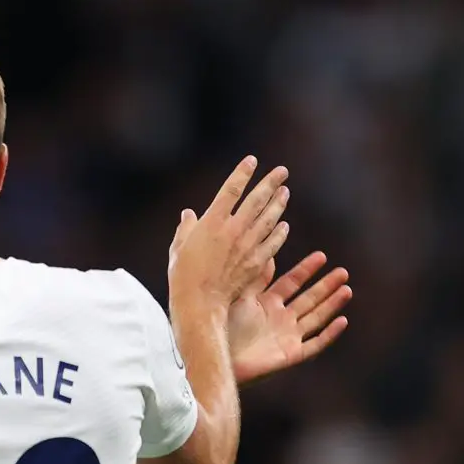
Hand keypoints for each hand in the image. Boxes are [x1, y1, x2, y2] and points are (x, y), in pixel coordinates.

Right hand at [168, 157, 290, 306]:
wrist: (200, 302)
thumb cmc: (183, 275)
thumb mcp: (178, 248)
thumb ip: (186, 228)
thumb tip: (188, 214)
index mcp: (212, 222)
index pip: (231, 189)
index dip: (243, 173)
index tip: (252, 161)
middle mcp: (233, 229)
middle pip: (256, 200)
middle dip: (270, 183)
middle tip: (282, 171)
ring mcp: (247, 245)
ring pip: (268, 218)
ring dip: (278, 204)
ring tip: (285, 192)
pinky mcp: (256, 261)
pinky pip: (273, 243)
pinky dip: (279, 233)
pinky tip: (284, 226)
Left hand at [229, 251, 351, 384]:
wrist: (218, 357)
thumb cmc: (222, 329)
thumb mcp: (240, 299)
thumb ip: (256, 280)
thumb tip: (268, 255)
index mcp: (266, 303)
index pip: (291, 282)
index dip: (306, 270)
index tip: (321, 256)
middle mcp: (280, 318)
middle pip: (308, 299)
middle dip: (326, 285)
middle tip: (343, 272)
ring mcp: (287, 336)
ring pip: (316, 318)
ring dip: (332, 304)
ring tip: (347, 289)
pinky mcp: (291, 354)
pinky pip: (315, 344)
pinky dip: (329, 334)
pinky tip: (342, 321)